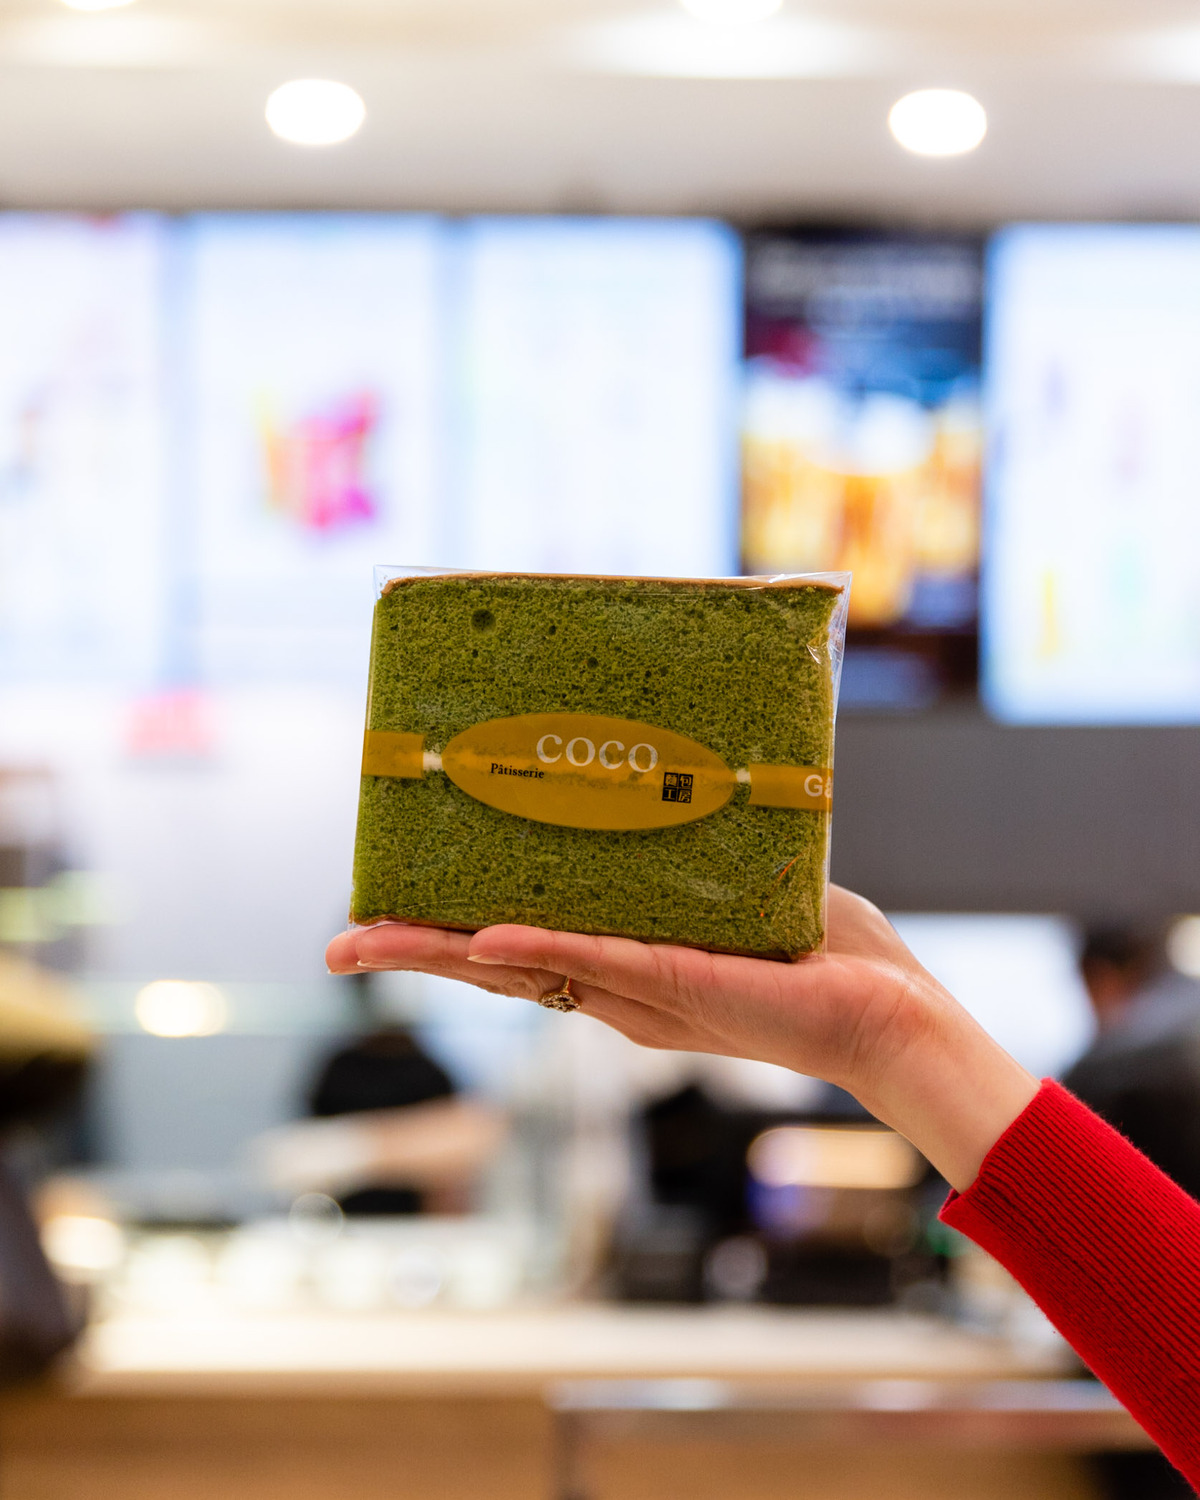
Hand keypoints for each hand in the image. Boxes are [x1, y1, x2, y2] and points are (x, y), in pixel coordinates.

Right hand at [326, 886, 1037, 1190]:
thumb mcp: (740, 886)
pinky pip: (593, 964)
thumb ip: (692, 859)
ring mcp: (641, 990)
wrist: (889, 1011)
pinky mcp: (680, 986)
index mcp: (627, 964)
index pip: (521, 946)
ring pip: (520, 970)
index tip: (395, 904)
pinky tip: (475, 943)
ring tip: (362, 942)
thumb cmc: (826, 947)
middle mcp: (619, 986)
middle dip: (414, 950)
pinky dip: (534, 953)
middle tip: (338, 940)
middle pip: (494, 965)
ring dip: (439, 954)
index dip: (454, 927)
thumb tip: (663, 781)